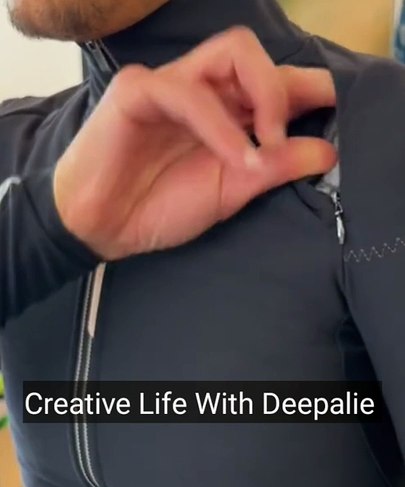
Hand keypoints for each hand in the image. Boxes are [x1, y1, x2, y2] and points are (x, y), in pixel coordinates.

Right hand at [54, 26, 336, 259]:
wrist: (101, 228)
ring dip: (261, 95)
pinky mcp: (138, 91)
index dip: (306, 87)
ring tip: (265, 146)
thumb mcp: (231, 192)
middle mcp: (199, 90)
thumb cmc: (157, 208)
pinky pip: (190, 93)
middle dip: (282, 88)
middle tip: (285, 136)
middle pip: (252, 54)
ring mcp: (169, 84)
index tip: (338, 105)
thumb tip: (328, 152)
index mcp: (221, 112)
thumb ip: (275, 169)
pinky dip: (220, 125)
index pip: (269, 82)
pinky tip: (236, 156)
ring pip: (230, 54)